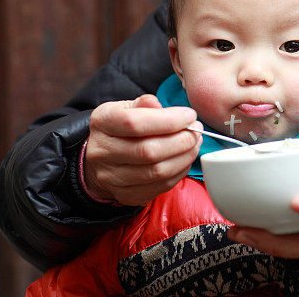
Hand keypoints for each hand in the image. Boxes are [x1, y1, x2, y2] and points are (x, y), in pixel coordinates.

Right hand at [84, 94, 201, 205]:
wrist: (104, 156)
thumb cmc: (122, 127)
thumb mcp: (128, 107)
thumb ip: (145, 104)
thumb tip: (158, 105)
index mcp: (103, 122)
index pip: (135, 123)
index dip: (168, 120)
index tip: (190, 116)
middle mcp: (102, 152)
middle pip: (149, 151)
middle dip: (182, 140)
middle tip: (196, 130)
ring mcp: (112, 177)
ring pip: (157, 172)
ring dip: (185, 156)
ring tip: (195, 143)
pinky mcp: (126, 195)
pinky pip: (161, 186)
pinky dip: (180, 171)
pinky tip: (185, 158)